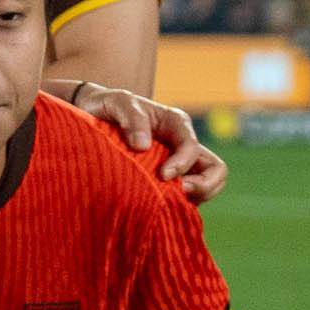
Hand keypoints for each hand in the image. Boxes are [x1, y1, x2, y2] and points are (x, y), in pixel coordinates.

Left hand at [58, 78, 229, 201]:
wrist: (93, 114)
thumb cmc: (107, 105)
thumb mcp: (117, 103)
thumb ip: (132, 119)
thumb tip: (142, 146)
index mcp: (176, 124)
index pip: (193, 147)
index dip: (182, 164)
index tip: (162, 176)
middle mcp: (182, 144)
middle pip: (215, 169)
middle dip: (204, 185)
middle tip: (178, 194)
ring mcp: (178, 163)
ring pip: (206, 185)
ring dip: (195, 197)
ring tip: (169, 202)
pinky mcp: (167, 179)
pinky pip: (185, 196)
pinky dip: (179, 204)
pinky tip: (158, 207)